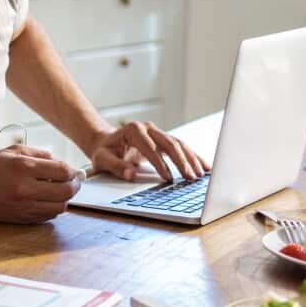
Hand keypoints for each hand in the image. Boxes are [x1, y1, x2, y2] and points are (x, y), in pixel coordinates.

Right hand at [0, 144, 80, 223]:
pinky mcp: (23, 219)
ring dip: (65, 199)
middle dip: (74, 185)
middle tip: (74, 181)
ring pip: (60, 207)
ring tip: (59, 191)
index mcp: (23, 168)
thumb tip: (59, 161)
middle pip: (66, 191)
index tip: (73, 171)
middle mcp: (26, 189)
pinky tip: (47, 200)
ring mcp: (25, 207)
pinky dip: (53, 208)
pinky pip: (48, 216)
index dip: (72, 171)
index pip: (62, 171)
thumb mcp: (9, 153)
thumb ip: (37, 153)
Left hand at [85, 121, 209, 180]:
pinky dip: (193, 157)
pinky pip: (181, 147)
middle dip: (181, 161)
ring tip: (200, 175)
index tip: (168, 178)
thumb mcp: (102, 159)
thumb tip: (131, 175)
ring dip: (191, 160)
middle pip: (169, 143)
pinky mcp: (164, 139)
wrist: (105, 142)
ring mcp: (157, 132)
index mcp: (133, 130)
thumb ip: (116, 166)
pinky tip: (204, 167)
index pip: (150, 148)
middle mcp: (148, 128)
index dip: (160, 163)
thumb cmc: (104, 151)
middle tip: (190, 177)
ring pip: (179, 144)